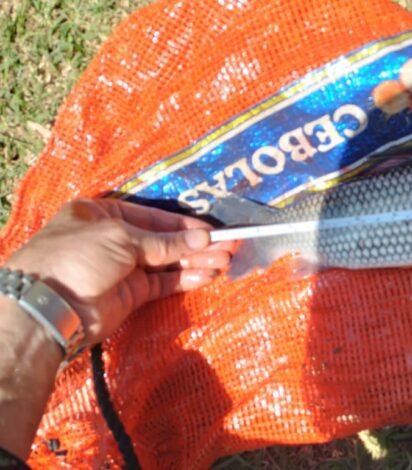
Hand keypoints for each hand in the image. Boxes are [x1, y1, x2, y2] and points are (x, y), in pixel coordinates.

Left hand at [5, 198, 232, 343]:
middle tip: (229, 247)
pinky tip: (207, 276)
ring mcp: (123, 268)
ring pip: (168, 262)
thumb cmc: (81, 256)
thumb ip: (166, 241)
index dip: (184, 224)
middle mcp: (114, 239)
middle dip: (196, 244)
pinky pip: (164, 283)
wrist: (51, 307)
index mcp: (103, 214)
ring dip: (196, 261)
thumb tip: (204, 238)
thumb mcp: (123, 238)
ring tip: (225, 262)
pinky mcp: (131, 294)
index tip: (213, 230)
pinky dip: (185, 280)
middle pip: (164, 239)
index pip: (153, 216)